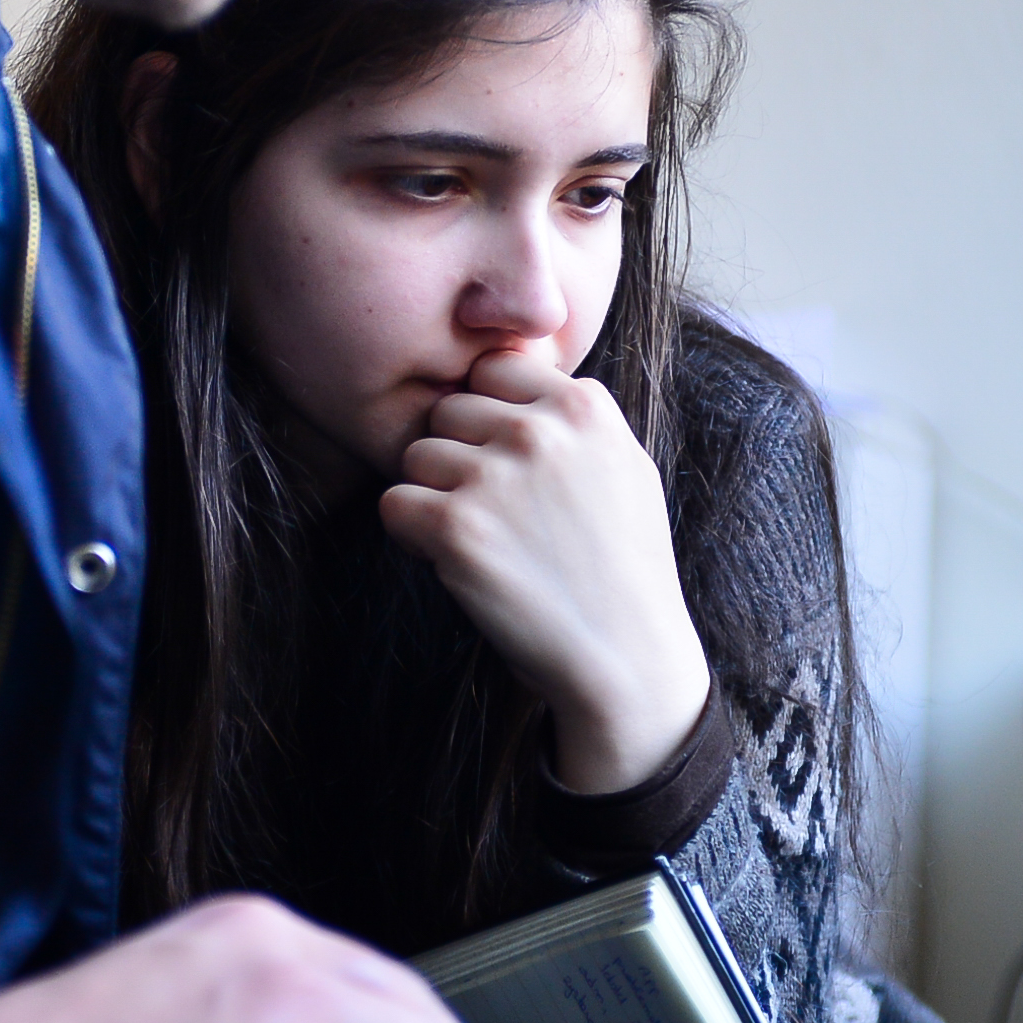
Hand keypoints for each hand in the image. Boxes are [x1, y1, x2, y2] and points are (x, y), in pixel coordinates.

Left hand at [379, 350, 709, 792]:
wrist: (628, 655)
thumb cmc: (623, 566)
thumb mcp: (622, 465)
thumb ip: (569, 415)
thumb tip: (505, 367)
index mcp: (583, 405)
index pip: (492, 369)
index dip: (488, 417)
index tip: (507, 461)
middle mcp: (538, 431)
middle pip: (448, 411)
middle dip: (458, 456)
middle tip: (494, 512)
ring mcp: (494, 477)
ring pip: (416, 456)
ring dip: (434, 496)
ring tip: (484, 539)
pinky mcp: (455, 529)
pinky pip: (394, 504)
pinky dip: (413, 536)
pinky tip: (457, 562)